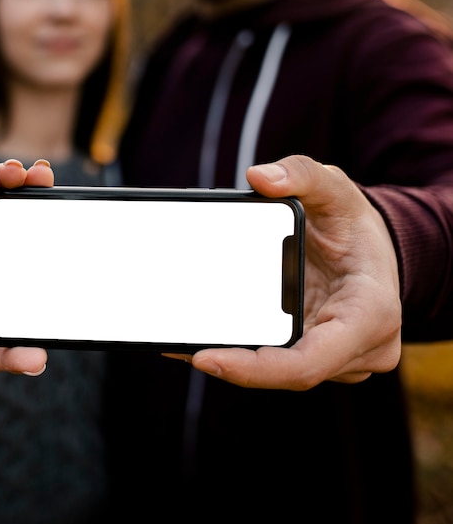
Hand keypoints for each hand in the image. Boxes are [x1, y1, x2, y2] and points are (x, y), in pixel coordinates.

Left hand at [165, 155, 401, 389]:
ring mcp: (341, 359)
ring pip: (279, 371)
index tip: (205, 358)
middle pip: (285, 372)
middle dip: (232, 364)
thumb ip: (302, 173)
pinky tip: (200, 340)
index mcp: (370, 313)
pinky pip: (279, 363)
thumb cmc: (355, 224)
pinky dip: (242, 355)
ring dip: (232, 362)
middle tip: (174, 341)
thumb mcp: (333, 188)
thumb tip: (259, 177)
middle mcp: (362, 348)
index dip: (256, 369)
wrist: (372, 250)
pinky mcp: (320, 356)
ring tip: (176, 339)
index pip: (309, 362)